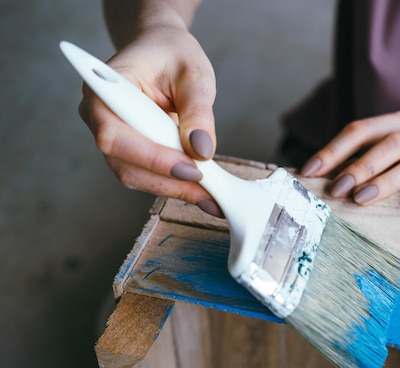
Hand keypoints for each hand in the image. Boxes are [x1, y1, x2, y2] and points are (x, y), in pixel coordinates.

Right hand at [78, 26, 222, 215]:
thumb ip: (198, 110)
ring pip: (135, 175)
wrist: (162, 50)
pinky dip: (174, 184)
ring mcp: (111, 136)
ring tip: (211, 196)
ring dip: (173, 188)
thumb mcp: (193, 74)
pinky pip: (147, 174)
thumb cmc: (173, 54)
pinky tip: (202, 190)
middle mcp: (99, 116)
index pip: (115, 134)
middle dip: (168, 180)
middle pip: (123, 163)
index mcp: (104, 88)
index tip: (191, 169)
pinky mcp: (129, 150)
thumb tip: (201, 150)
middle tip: (209, 192)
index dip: (151, 157)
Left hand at [300, 111, 399, 204]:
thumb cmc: (398, 171)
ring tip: (362, 199)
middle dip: (360, 167)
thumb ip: (350, 163)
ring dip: (386, 181)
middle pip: (389, 143)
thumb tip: (310, 178)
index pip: (360, 130)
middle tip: (338, 189)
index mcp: (396, 123)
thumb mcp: (376, 160)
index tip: (310, 172)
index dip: (333, 150)